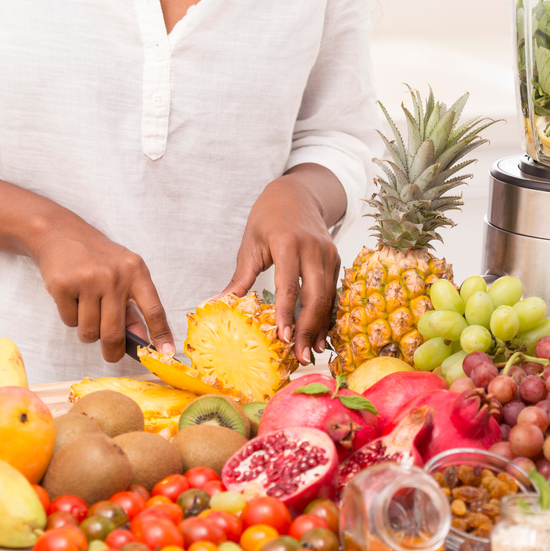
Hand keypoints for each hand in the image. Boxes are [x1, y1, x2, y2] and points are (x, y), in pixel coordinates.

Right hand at [28, 215, 173, 362]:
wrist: (61, 234)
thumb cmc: (97, 258)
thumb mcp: (123, 273)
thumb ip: (134, 305)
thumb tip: (144, 339)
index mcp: (136, 272)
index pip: (154, 310)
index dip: (161, 334)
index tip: (166, 353)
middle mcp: (114, 276)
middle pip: (114, 333)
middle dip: (113, 351)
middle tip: (111, 354)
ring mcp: (88, 280)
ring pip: (89, 332)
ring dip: (88, 332)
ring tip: (87, 311)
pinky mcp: (63, 286)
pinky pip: (70, 322)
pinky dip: (71, 318)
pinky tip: (72, 298)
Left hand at [223, 166, 344, 363]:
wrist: (295, 194)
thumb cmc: (267, 219)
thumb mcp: (249, 245)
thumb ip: (239, 279)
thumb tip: (213, 305)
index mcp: (288, 244)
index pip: (289, 285)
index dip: (287, 314)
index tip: (282, 338)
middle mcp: (313, 249)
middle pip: (315, 296)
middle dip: (307, 329)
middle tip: (299, 356)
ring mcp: (329, 254)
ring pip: (328, 297)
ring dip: (320, 326)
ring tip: (310, 351)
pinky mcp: (336, 259)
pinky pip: (333, 291)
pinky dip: (327, 314)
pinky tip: (319, 334)